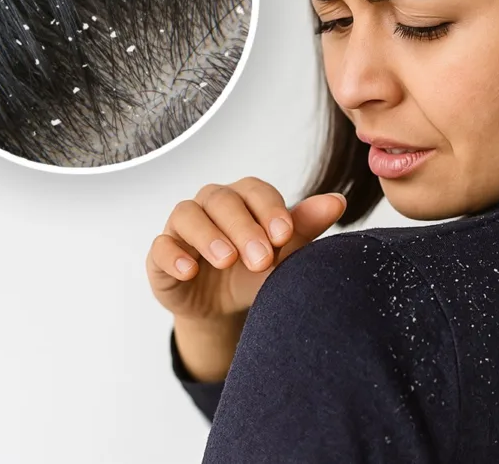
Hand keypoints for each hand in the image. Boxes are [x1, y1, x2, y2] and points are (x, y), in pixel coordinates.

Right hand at [147, 177, 347, 321]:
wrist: (225, 307)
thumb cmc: (256, 269)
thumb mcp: (283, 252)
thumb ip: (306, 226)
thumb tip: (338, 200)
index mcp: (244, 197)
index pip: (255, 191)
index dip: (270, 209)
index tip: (285, 235)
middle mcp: (210, 204)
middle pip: (222, 200)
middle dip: (243, 227)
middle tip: (262, 258)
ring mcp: (182, 228)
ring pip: (187, 215)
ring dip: (209, 236)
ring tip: (228, 259)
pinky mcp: (160, 254)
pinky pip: (160, 246)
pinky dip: (173, 255)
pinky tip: (190, 270)